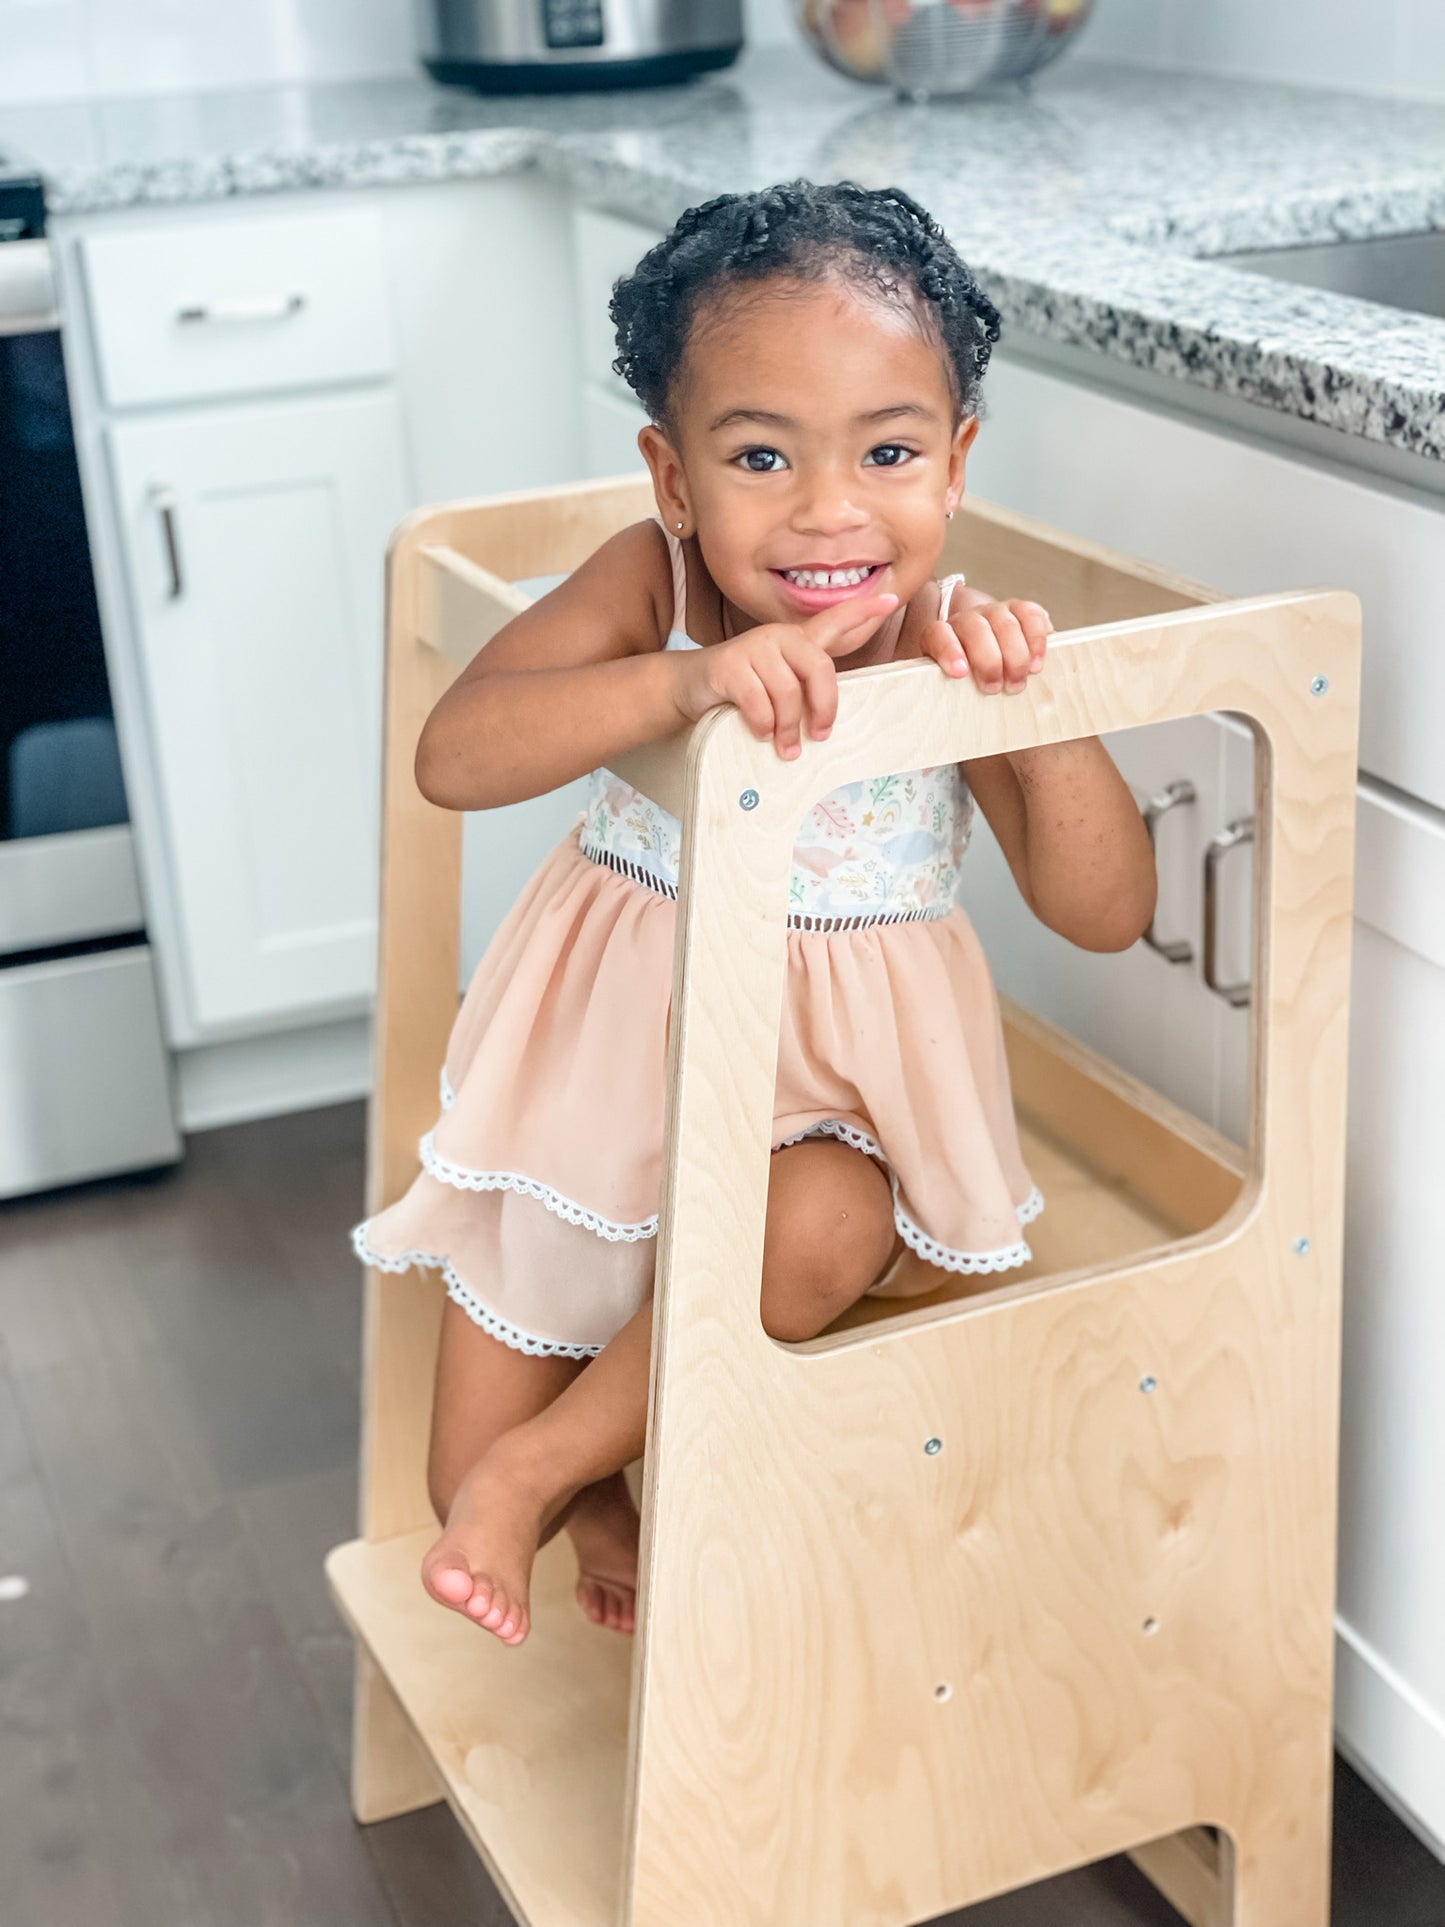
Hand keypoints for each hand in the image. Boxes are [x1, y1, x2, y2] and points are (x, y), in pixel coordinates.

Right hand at [670, 591, 897, 758]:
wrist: (688, 687)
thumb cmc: (740, 691)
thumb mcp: (777, 686)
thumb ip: (803, 693)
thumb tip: (826, 728)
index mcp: (796, 641)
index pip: (834, 619)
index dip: (863, 610)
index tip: (892, 600)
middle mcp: (778, 636)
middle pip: (819, 669)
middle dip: (823, 709)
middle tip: (818, 737)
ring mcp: (752, 647)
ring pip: (787, 693)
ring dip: (787, 728)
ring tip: (784, 748)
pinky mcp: (728, 665)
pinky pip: (758, 702)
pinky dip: (762, 725)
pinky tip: (759, 733)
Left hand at [922, 593, 1052, 694]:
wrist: (989, 659)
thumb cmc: (969, 681)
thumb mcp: (952, 688)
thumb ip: (948, 693)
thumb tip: (948, 717)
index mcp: (942, 637)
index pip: (938, 634)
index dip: (948, 650)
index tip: (959, 673)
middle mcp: (967, 620)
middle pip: (975, 628)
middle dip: (988, 661)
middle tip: (995, 688)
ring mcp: (995, 612)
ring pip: (1005, 623)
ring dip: (1015, 656)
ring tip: (1018, 683)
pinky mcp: (1021, 610)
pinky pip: (1030, 615)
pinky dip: (1036, 641)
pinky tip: (1035, 664)